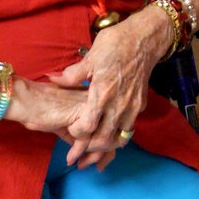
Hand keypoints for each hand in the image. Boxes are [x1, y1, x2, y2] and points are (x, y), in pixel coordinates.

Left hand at [47, 9, 173, 166]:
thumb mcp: (91, 56)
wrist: (146, 39)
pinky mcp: (139, 105)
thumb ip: (72, 74)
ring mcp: (131, 107)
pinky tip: (109, 138)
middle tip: (77, 160)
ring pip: (118, 138)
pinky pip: (128, 129)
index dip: (77, 134)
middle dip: (89, 152)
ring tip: (93, 158)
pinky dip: (118, 138)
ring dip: (105, 149)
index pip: (87, 126)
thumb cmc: (116, 44)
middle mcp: (118, 105)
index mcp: (102, 94)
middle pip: (103, 139)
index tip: (70, 132)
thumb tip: (52, 79)